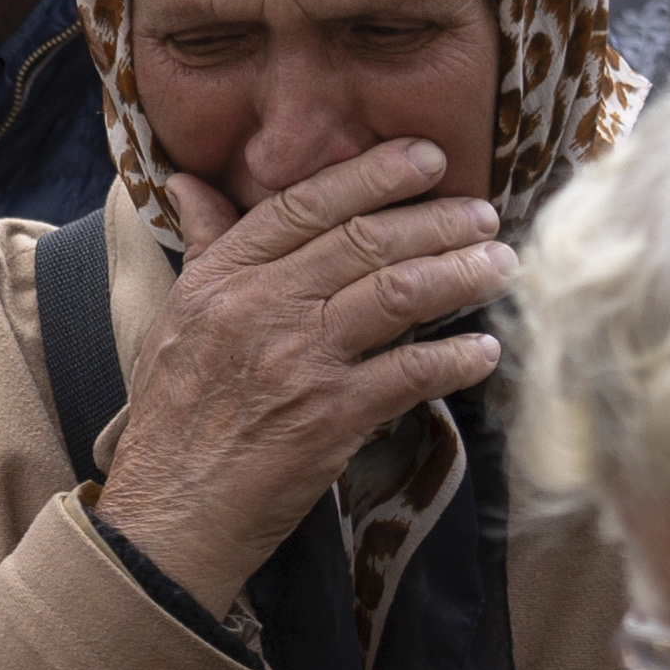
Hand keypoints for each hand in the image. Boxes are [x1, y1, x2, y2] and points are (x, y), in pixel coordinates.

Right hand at [86, 139, 512, 594]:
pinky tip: (485, 350)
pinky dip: (456, 358)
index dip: (372, 174)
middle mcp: (261, 308)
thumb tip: (187, 182)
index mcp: (223, 278)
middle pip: (365, 240)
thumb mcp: (175, 318)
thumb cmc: (174, 417)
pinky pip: (411, 372)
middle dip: (437, 219)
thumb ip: (203, 247)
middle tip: (484, 213)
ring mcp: (299, 361)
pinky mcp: (331, 417)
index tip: (427, 157)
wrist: (170, 512)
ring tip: (500, 263)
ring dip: (461, 273)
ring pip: (398, 293)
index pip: (305, 205)